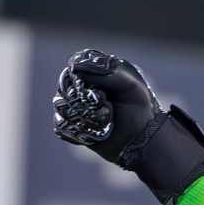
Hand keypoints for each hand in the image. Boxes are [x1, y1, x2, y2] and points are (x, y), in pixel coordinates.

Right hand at [51, 48, 203, 204]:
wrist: (142, 140)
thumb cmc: (139, 110)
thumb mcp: (131, 85)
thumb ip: (107, 70)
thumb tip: (74, 68)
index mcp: (96, 71)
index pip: (76, 64)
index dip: (86, 76)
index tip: (103, 90)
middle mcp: (81, 86)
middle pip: (65, 84)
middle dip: (86, 97)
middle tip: (106, 105)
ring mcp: (74, 105)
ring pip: (61, 105)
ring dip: (85, 114)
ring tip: (106, 120)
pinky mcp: (71, 125)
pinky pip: (61, 124)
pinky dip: (80, 130)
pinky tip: (96, 132)